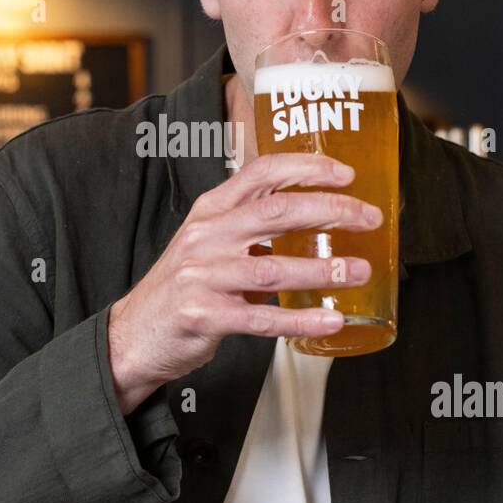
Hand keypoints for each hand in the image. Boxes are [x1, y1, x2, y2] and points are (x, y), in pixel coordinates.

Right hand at [106, 151, 381, 412]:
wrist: (134, 334)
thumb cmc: (183, 286)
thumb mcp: (208, 241)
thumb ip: (250, 226)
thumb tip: (314, 215)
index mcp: (210, 211)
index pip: (261, 172)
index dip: (307, 168)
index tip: (346, 173)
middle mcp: (206, 236)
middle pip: (277, 213)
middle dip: (331, 211)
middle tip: (369, 218)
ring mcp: (203, 276)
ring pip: (273, 268)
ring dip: (323, 269)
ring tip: (359, 271)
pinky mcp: (204, 316)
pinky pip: (262, 319)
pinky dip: (301, 320)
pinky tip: (331, 319)